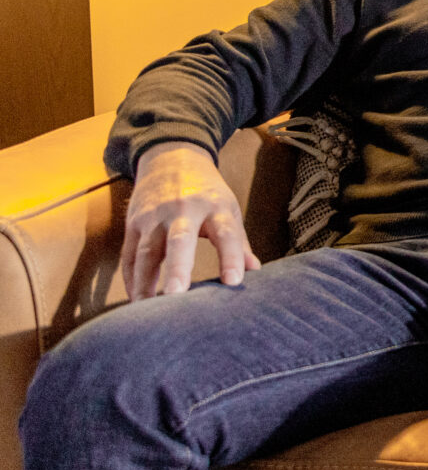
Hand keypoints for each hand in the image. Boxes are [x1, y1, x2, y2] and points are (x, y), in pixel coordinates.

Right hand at [122, 143, 260, 300]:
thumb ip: (239, 243)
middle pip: (179, 241)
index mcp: (214, 207)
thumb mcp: (228, 209)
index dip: (231, 257)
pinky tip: (137, 300)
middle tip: (176, 296)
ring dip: (146, 282)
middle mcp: (183, 209)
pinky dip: (131, 279)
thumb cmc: (207, 193)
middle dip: (177, 268)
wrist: (171, 159)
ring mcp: (154, 216)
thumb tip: (256, 272)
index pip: (226, 233)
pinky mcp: (133, 223)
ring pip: (146, 251)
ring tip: (148, 310)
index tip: (234, 282)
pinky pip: (129, 255)